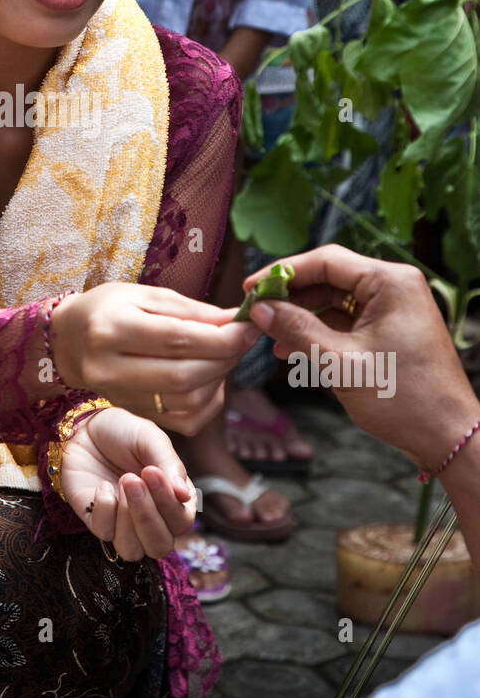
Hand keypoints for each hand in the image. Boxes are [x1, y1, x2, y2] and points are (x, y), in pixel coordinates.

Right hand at [49, 283, 259, 435]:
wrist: (67, 342)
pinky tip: (210, 378)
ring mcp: (120, 397)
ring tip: (225, 354)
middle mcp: (110, 368)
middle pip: (184, 375)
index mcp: (111, 329)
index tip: (248, 326)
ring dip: (219, 379)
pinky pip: (184, 419)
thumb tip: (235, 321)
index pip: (178, 340)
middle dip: (225, 358)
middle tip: (242, 339)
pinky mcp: (134, 413)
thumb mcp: (143, 295)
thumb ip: (190, 310)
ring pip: (187, 401)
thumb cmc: (107, 309)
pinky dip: (208, 400)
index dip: (222, 337)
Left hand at [60, 406, 197, 559]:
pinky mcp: (97, 521)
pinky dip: (104, 509)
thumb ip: (170, 465)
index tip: (151, 471)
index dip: (168, 503)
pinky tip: (103, 486)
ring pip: (132, 551)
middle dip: (146, 516)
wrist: (85, 427)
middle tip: (131, 478)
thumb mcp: (151, 439)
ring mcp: (123, 524)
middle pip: (159, 545)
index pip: (181, 522)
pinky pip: (104, 534)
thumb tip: (185, 496)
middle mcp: (152, 518)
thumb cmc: (124, 432)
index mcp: (173, 500)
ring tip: (121, 482)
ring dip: (126, 518)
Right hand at [244, 245, 474, 467]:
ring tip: (271, 337)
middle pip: (328, 278)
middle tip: (256, 312)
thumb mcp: (340, 363)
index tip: (251, 287)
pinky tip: (293, 349)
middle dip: (291, 297)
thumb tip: (260, 309)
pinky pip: (345, 321)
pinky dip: (319, 332)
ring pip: (334, 301)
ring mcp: (393, 309)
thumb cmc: (404, 399)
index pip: (325, 261)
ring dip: (302, 317)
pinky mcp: (389, 330)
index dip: (283, 272)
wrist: (446, 436)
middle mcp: (394, 287)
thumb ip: (297, 330)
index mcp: (390, 282)